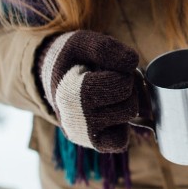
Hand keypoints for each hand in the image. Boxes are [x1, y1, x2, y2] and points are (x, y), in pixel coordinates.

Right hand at [38, 30, 138, 152]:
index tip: (107, 67)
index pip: (122, 85)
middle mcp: (75, 120)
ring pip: (128, 120)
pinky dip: (121, 126)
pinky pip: (121, 141)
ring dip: (126, 103)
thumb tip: (132, 61)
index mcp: (70, 93)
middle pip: (129, 105)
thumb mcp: (83, 43)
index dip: (124, 71)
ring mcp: (83, 135)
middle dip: (127, 88)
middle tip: (110, 80)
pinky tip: (110, 111)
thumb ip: (106, 48)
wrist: (55, 80)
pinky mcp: (92, 145)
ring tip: (109, 94)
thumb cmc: (73, 60)